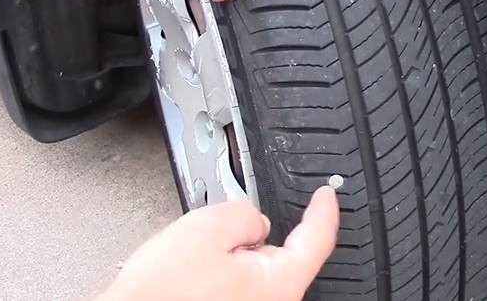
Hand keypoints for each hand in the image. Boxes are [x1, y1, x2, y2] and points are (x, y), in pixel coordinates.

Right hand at [98, 186, 338, 300]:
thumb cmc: (160, 294)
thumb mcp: (207, 229)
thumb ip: (245, 213)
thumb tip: (255, 222)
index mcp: (278, 284)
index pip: (317, 239)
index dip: (323, 210)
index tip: (326, 195)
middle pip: (281, 253)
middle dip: (255, 235)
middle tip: (217, 235)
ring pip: (255, 269)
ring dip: (232, 256)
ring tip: (193, 264)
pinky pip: (239, 285)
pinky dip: (223, 272)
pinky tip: (193, 276)